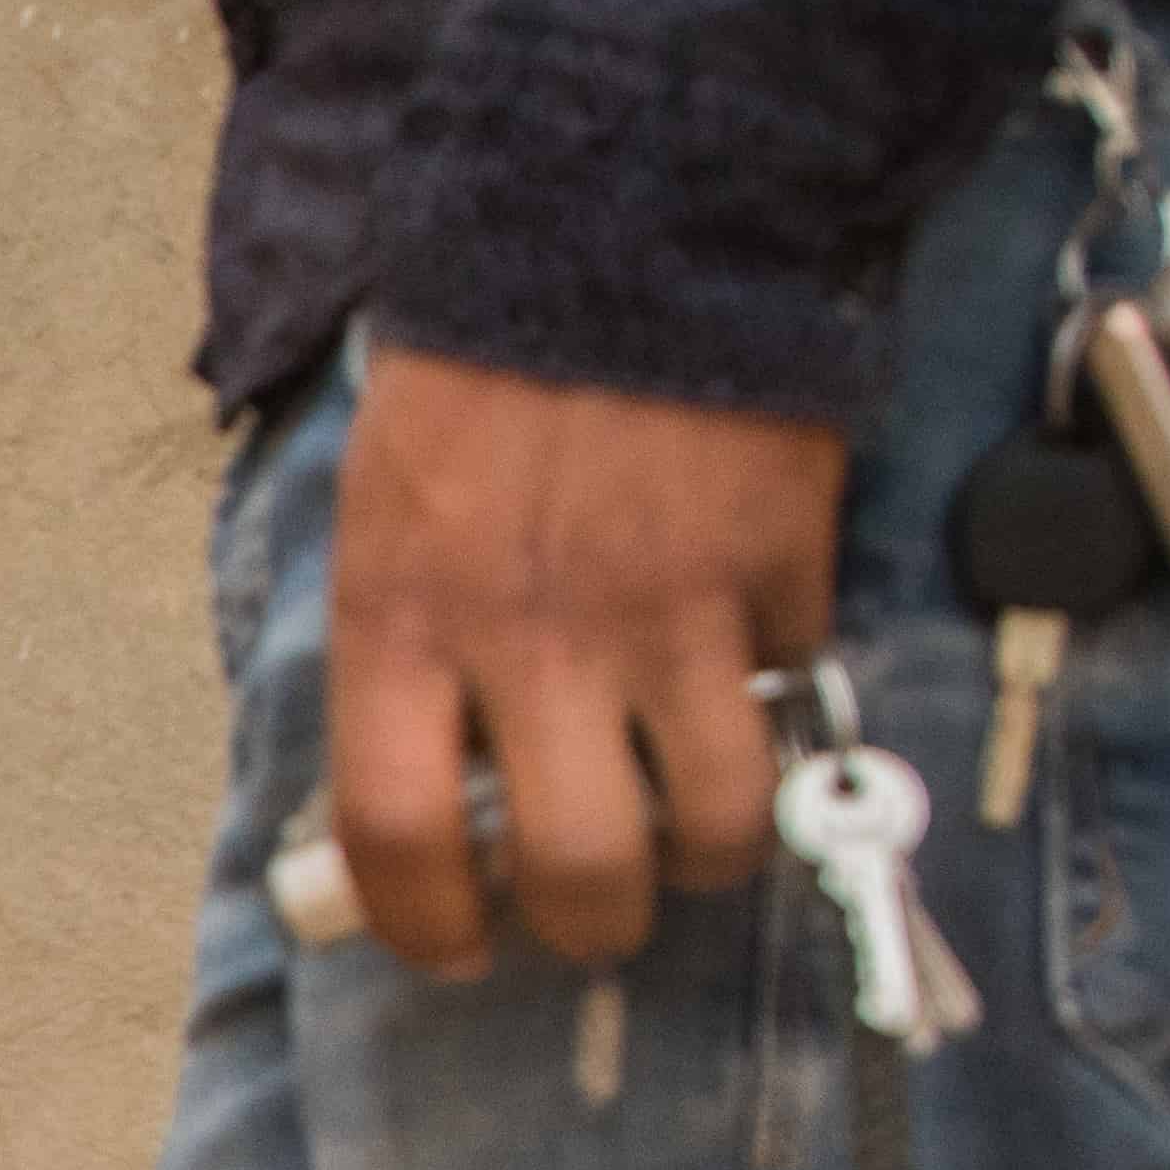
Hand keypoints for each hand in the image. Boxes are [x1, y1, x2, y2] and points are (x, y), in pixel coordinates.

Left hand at [322, 348, 842, 974]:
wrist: (619, 225)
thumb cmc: (480, 377)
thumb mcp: (384, 518)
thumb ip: (401, 656)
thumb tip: (422, 803)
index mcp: (400, 618)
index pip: (397, 836)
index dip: (425, 924)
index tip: (454, 944)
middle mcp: (529, 635)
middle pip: (572, 868)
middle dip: (586, 922)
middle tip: (589, 909)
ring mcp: (665, 610)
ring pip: (707, 823)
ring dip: (700, 858)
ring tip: (682, 832)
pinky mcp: (777, 572)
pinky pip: (785, 704)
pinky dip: (770, 720)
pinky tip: (740, 685)